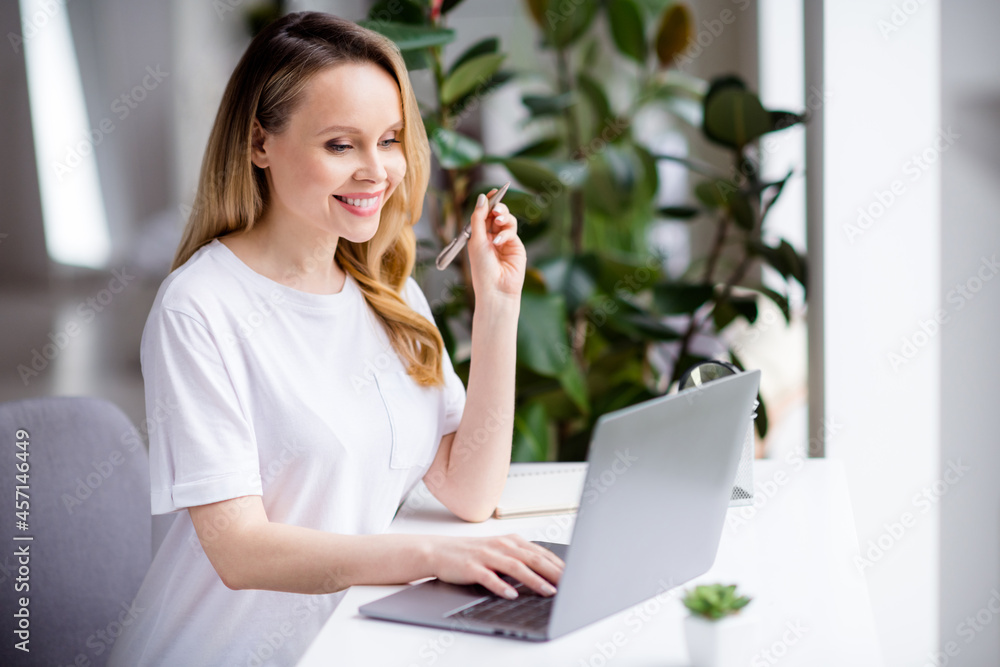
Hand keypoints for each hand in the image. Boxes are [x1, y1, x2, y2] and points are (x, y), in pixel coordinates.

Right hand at [426, 534, 563, 598]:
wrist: (440, 551)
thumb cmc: (472, 553)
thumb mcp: (499, 550)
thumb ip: (520, 558)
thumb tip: (547, 572)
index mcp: (511, 541)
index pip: (540, 553)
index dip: (558, 564)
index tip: (573, 576)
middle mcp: (501, 546)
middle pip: (532, 559)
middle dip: (553, 572)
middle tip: (569, 584)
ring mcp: (487, 556)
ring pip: (515, 568)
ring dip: (533, 580)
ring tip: (548, 591)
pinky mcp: (472, 567)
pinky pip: (489, 577)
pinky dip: (501, 586)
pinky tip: (511, 594)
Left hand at [467, 190, 526, 303]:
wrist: (496, 289)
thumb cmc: (482, 269)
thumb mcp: (475, 240)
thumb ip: (478, 218)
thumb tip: (482, 198)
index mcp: (479, 236)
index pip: (484, 214)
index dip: (488, 202)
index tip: (492, 192)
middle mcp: (492, 238)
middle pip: (497, 214)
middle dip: (497, 208)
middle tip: (496, 208)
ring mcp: (505, 242)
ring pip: (507, 220)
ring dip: (503, 217)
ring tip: (498, 221)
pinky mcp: (516, 247)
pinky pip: (512, 232)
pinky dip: (505, 233)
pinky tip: (499, 242)